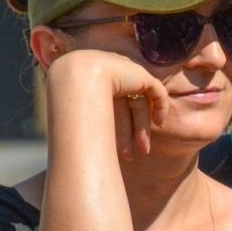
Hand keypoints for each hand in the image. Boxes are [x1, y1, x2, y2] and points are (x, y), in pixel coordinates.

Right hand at [45, 50, 168, 155]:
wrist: (79, 75)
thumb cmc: (70, 98)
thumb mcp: (78, 112)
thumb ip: (84, 123)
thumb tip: (77, 147)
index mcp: (96, 81)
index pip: (113, 107)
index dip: (118, 128)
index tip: (117, 149)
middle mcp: (113, 76)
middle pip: (125, 108)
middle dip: (129, 133)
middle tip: (130, 156)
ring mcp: (127, 74)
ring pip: (140, 104)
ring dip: (142, 128)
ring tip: (143, 150)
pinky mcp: (141, 75)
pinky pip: (156, 92)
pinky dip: (161, 107)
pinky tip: (159, 123)